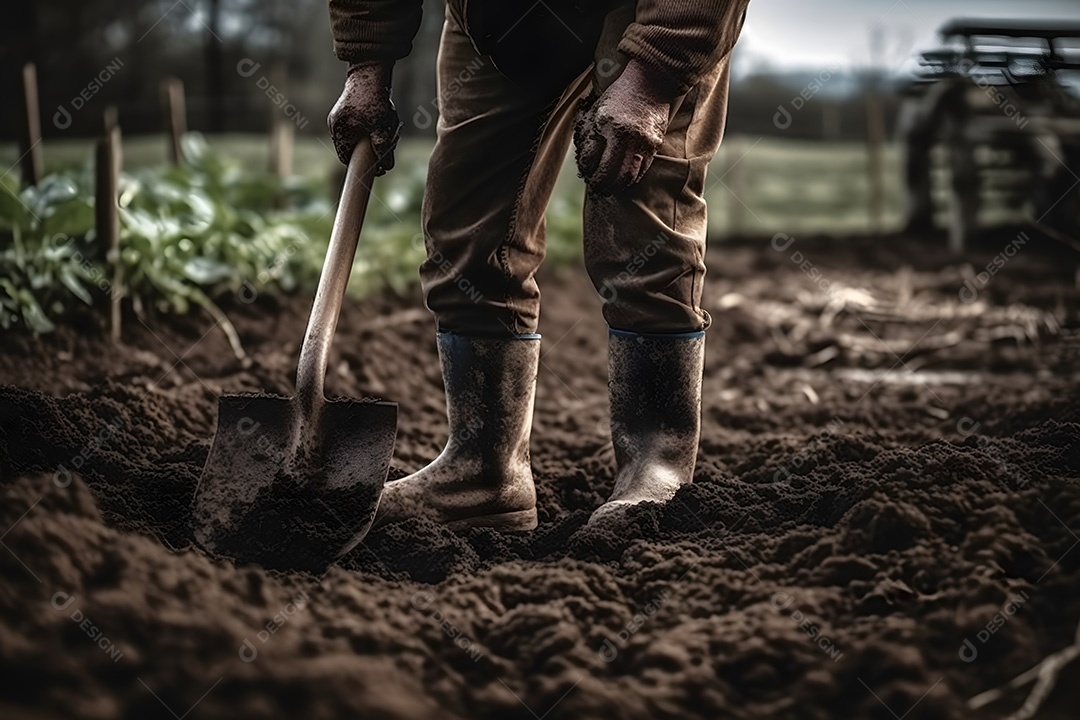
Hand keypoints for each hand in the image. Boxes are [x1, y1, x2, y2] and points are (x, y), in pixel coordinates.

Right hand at [327, 61, 400, 173]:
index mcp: (338, 130)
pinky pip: (358, 125)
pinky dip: (371, 125)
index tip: (378, 168)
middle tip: (389, 146)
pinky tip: (383, 117)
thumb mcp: (381, 127)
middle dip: (371, 149)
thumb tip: (386, 167)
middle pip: (353, 147)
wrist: (370, 69)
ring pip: (357, 135)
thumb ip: (383, 149)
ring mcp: (339, 115)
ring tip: (388, 126)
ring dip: (373, 136)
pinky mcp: (346, 108)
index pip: (346, 157)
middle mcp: (335, 123)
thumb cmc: (375, 99)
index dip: (361, 165)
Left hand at [574, 60, 672, 194]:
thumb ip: (590, 134)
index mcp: (605, 124)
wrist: (650, 83)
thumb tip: (585, 162)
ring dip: (616, 185)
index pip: (590, 158)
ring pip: (626, 176)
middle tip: (597, 186)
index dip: (586, 168)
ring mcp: (641, 141)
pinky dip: (632, 178)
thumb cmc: (620, 97)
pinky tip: (625, 178)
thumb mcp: (598, 111)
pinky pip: (642, 170)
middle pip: (608, 172)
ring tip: (610, 186)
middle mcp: (624, 135)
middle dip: (600, 183)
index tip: (586, 170)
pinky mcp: (654, 145)